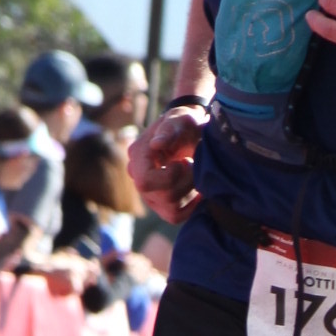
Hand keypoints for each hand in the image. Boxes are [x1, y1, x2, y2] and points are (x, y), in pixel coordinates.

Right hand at [130, 101, 204, 222]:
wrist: (193, 131)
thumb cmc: (186, 123)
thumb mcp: (181, 119)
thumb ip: (169, 129)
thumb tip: (156, 144)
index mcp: (138, 155)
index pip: (145, 180)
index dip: (170, 177)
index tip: (185, 161)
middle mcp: (138, 176)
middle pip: (161, 197)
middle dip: (185, 183)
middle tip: (194, 165)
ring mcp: (149, 192)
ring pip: (170, 209)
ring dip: (190, 193)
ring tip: (195, 174)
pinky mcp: (162, 203)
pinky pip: (175, 216)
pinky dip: (191, 206)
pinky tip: (198, 190)